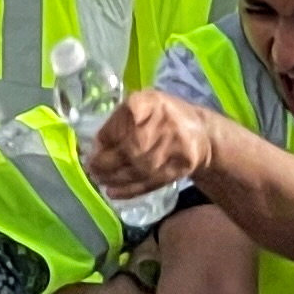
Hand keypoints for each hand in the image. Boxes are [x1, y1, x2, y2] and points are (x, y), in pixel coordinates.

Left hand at [87, 87, 219, 200]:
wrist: (203, 135)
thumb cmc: (165, 117)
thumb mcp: (146, 104)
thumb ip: (122, 119)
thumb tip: (97, 145)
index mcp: (153, 102)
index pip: (124, 118)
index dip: (107, 135)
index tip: (95, 146)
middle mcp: (165, 124)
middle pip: (130, 148)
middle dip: (105, 162)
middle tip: (91, 168)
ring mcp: (173, 148)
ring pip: (137, 168)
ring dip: (113, 177)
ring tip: (99, 179)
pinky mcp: (178, 169)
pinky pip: (149, 182)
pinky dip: (128, 190)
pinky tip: (112, 191)